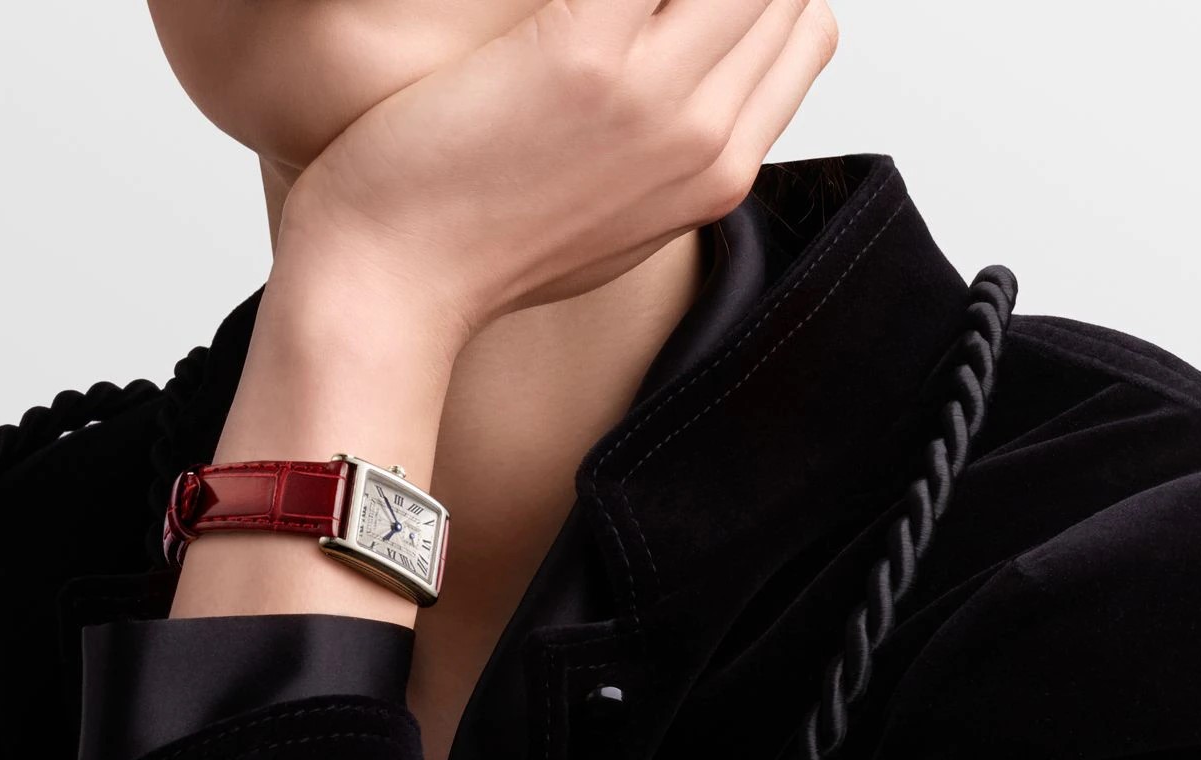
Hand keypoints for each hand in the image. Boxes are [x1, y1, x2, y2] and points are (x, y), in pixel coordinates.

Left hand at [272, 0, 839, 343]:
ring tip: (597, 3)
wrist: (396, 288)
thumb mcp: (606, 218)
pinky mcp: (586, 52)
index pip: (804, 28)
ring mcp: (655, 96)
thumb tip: (680, 96)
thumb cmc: (474, 246)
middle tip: (627, 1)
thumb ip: (662, 155)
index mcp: (718, 174)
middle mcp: (706, 138)